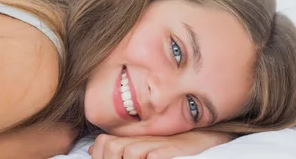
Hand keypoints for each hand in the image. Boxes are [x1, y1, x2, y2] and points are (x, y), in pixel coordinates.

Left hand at [88, 131, 231, 158]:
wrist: (202, 138)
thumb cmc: (171, 146)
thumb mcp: (144, 147)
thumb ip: (120, 147)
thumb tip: (94, 149)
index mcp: (132, 139)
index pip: (103, 144)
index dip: (99, 155)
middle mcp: (141, 140)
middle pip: (112, 148)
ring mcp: (156, 145)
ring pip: (128, 153)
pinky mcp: (170, 151)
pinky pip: (152, 156)